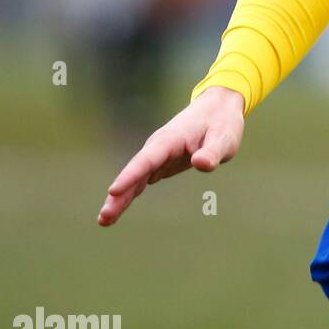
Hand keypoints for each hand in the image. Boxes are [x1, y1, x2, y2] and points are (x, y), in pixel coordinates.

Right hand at [97, 86, 245, 226]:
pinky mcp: (161, 162)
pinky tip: (118, 209)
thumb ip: (213, 151)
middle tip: (104, 218)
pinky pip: (141, 179)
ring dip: (120, 198)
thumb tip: (201, 163)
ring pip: (135, 178)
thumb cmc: (223, 123)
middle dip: (119, 194)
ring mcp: (157, 154)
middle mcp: (159, 146)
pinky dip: (129, 193)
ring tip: (104, 220)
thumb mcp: (225, 138)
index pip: (147, 159)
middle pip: (135, 171)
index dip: (130, 175)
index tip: (113, 190)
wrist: (219, 108)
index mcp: (171, 139)